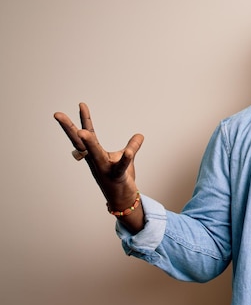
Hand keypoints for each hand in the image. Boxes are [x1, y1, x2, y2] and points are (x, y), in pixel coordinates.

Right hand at [54, 103, 144, 230]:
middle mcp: (96, 160)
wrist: (122, 200)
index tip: (81, 104)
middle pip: (80, 142)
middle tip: (57, 114)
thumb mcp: (125, 158)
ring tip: (83, 131)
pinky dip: (126, 158)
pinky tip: (129, 152)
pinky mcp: (117, 176)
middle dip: (69, 128)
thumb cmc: (119, 178)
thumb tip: (140, 134)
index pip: (87, 134)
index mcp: (95, 154)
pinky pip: (121, 166)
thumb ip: (130, 146)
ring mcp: (104, 168)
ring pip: (96, 154)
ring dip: (89, 143)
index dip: (84, 119)